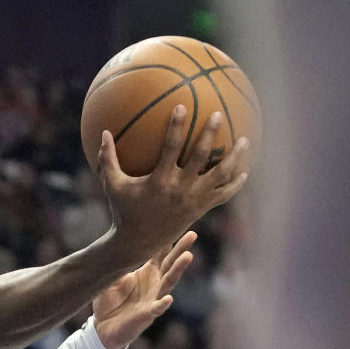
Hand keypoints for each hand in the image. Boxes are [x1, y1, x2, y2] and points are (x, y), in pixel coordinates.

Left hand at [93, 231, 196, 348]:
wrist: (102, 328)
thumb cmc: (108, 301)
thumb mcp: (110, 276)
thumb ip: (117, 261)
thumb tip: (117, 242)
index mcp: (146, 272)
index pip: (159, 253)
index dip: (166, 239)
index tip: (174, 222)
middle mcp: (153, 283)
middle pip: (170, 263)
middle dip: (181, 249)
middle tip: (192, 234)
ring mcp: (153, 298)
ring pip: (168, 282)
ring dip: (178, 269)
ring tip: (188, 256)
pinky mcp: (146, 315)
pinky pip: (156, 308)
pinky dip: (162, 303)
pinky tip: (168, 298)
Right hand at [99, 105, 249, 262]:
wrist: (138, 242)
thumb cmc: (123, 210)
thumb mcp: (111, 184)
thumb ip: (107, 158)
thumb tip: (103, 132)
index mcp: (160, 179)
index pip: (170, 147)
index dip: (176, 126)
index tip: (182, 106)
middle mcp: (180, 188)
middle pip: (201, 156)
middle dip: (211, 134)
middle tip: (218, 114)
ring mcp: (193, 199)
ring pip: (220, 175)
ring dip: (234, 157)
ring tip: (245, 140)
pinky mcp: (201, 209)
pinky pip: (223, 195)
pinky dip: (235, 184)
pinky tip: (243, 172)